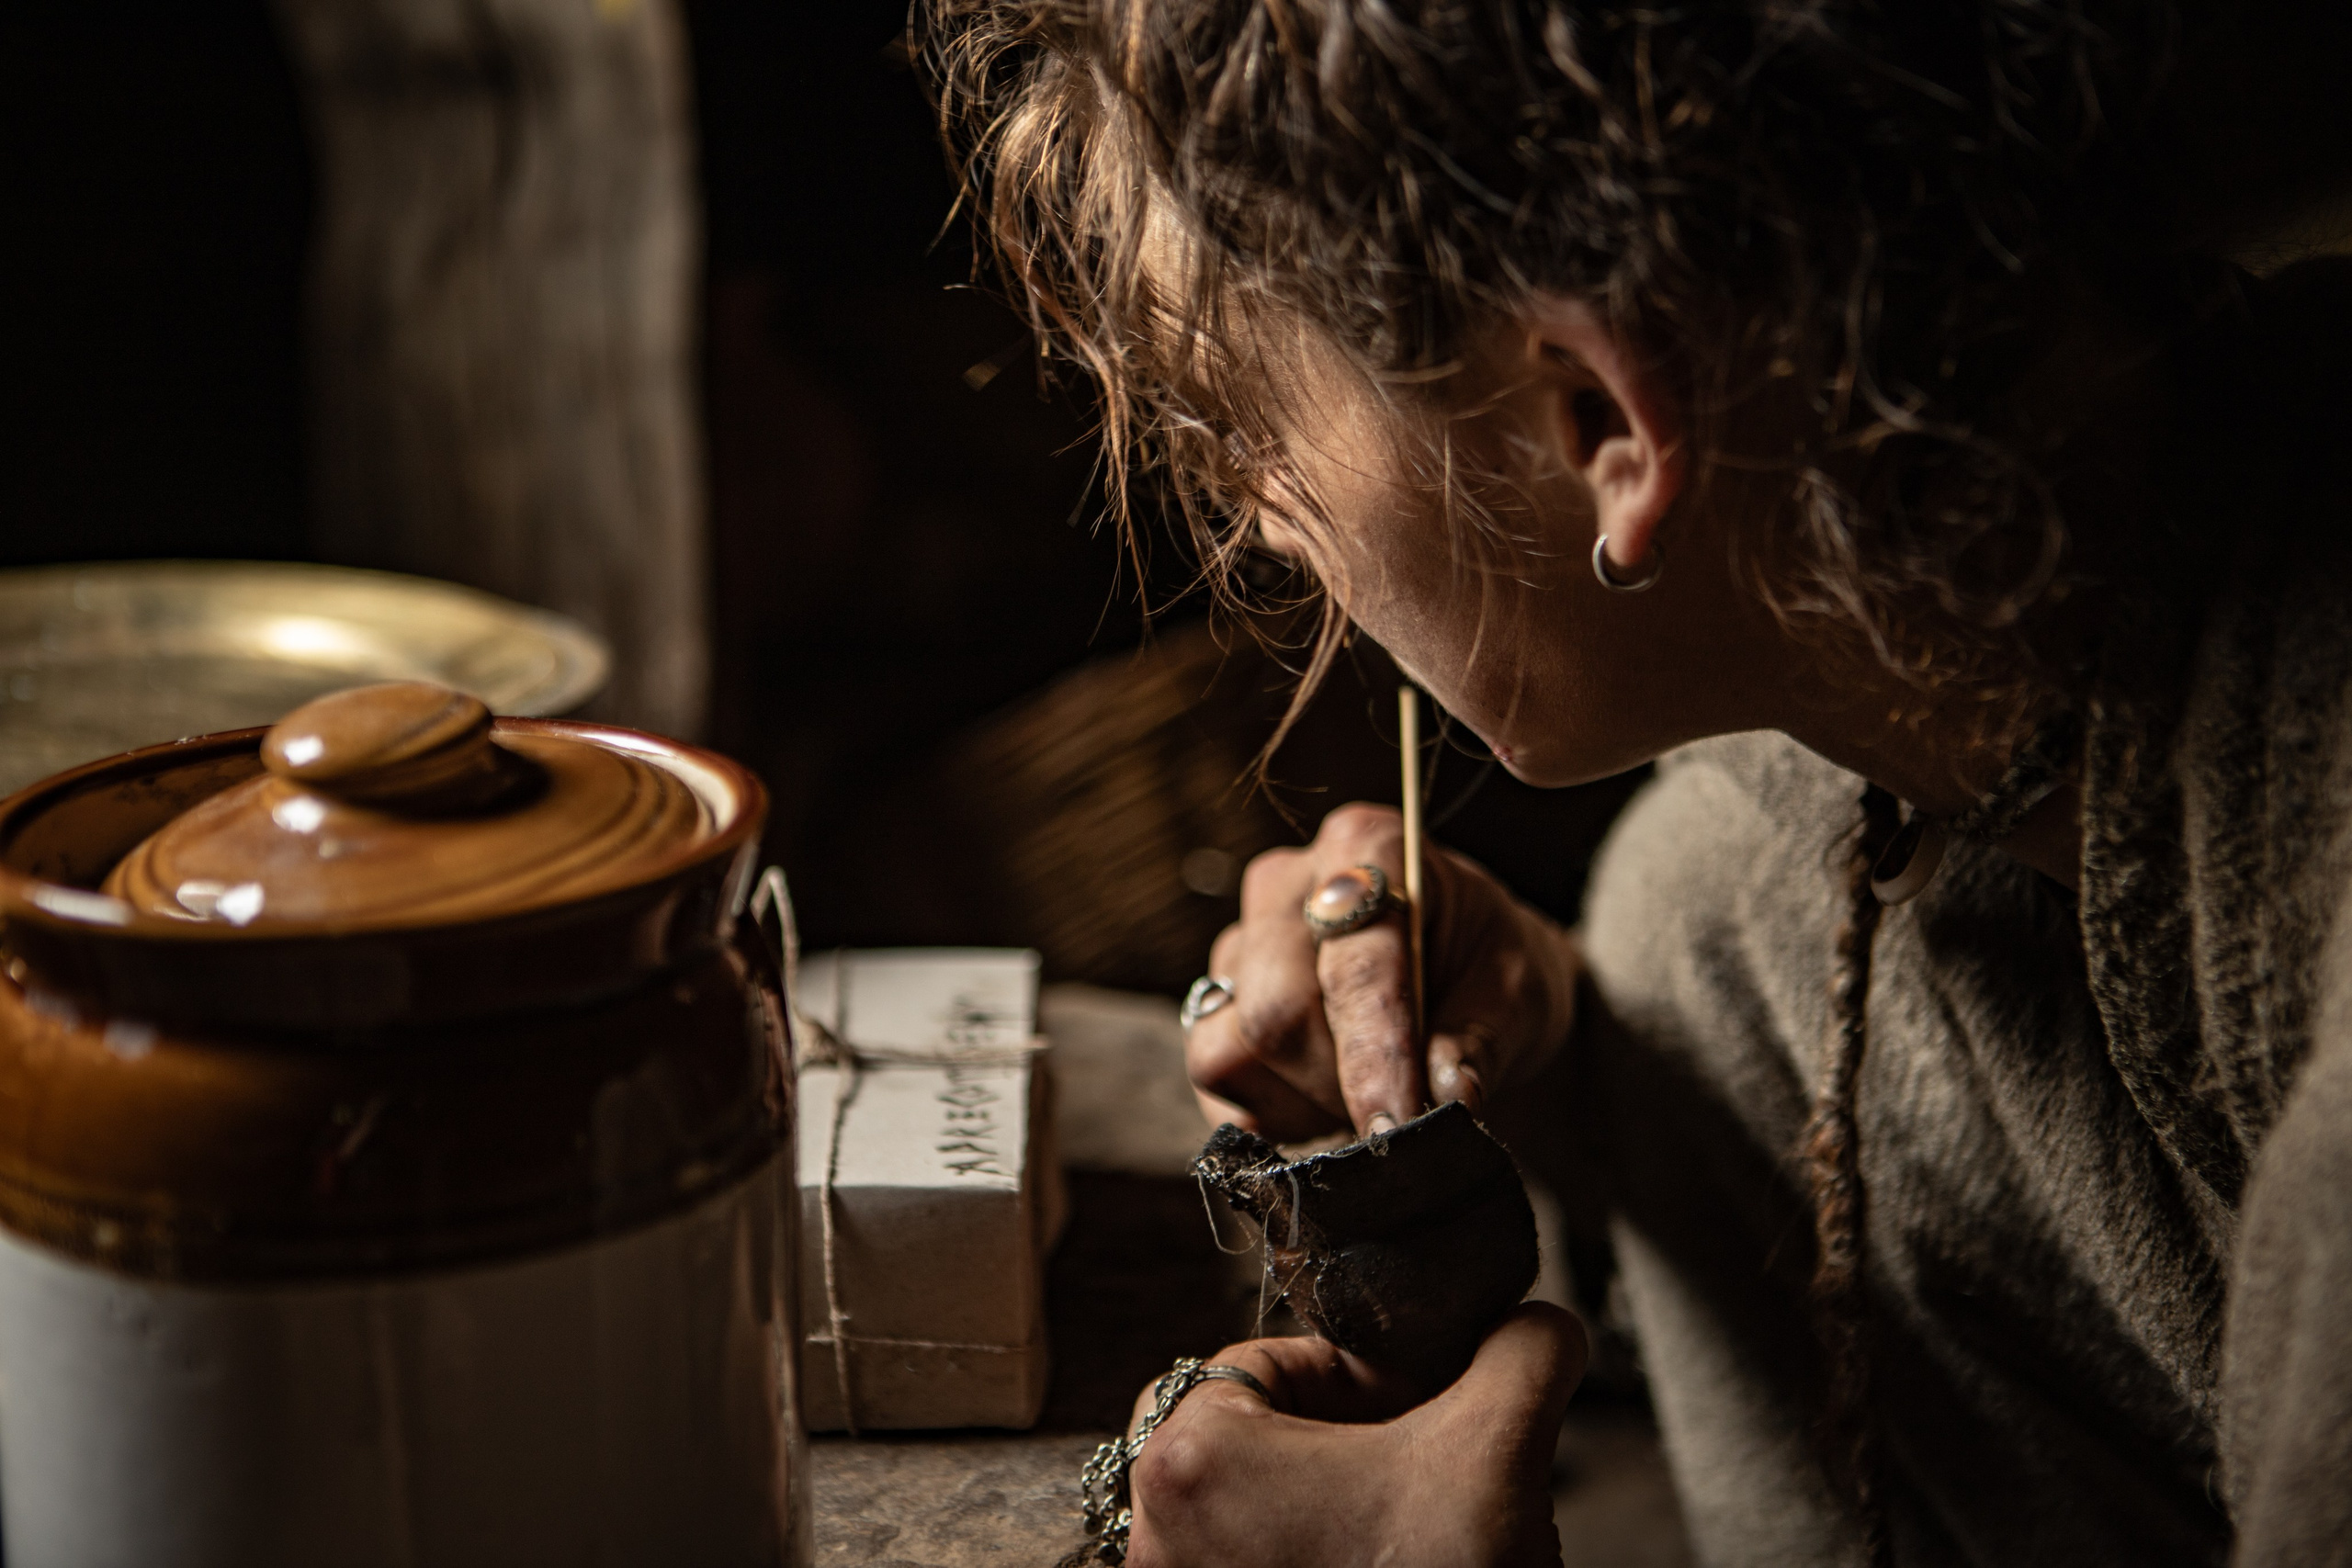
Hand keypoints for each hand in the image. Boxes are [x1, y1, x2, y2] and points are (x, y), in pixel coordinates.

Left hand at [1122, 1304, 1587, 1567]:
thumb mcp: (1498, 1449)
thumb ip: (1522, 1354)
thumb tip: (1537, 1329)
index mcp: (1189, 1459)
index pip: (1261, 1364)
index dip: (1352, 1374)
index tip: (1409, 1408)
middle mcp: (1159, 1537)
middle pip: (1250, 1440)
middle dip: (1338, 1445)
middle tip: (1410, 1471)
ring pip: (1251, 1516)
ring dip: (1325, 1513)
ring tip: (1404, 1534)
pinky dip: (1308, 1565)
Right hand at [1189, 803, 1581, 1139]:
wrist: (1458, 977)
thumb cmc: (1490, 971)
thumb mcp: (1519, 995)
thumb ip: (1483, 1041)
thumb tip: (1453, 1095)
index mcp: (1368, 849)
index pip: (1357, 965)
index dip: (1374, 1054)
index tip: (1395, 1123)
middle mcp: (1287, 884)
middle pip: (1277, 1010)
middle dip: (1339, 1083)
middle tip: (1401, 1112)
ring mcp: (1239, 942)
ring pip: (1232, 1048)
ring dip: (1304, 1100)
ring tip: (1363, 1093)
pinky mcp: (1214, 1003)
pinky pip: (1214, 1078)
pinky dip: (1270, 1113)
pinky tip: (1323, 1102)